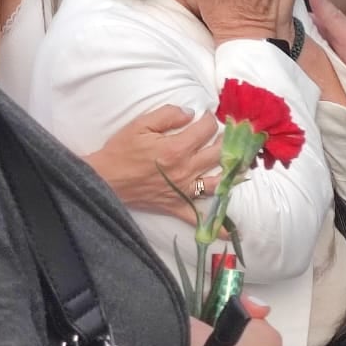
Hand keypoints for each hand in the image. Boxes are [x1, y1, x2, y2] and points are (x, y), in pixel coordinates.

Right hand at [84, 106, 221, 220]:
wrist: (105, 179)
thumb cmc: (121, 150)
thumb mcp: (140, 124)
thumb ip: (168, 114)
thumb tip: (190, 114)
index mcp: (176, 148)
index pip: (206, 130)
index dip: (210, 119)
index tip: (207, 116)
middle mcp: (185, 170)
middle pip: (219, 153)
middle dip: (227, 140)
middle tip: (228, 134)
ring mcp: (183, 190)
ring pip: (218, 182)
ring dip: (233, 172)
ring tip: (241, 164)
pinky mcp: (176, 205)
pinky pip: (198, 218)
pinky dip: (215, 226)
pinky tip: (230, 232)